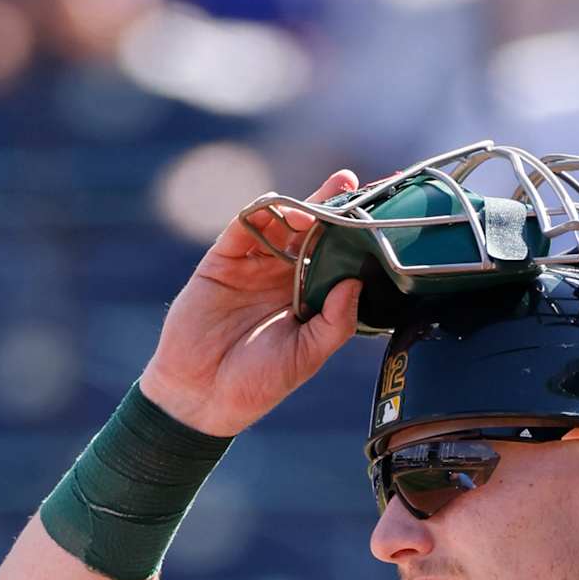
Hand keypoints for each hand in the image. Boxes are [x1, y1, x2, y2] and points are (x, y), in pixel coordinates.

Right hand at [139, 170, 363, 438]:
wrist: (201, 395)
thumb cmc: (258, 384)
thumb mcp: (307, 357)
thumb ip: (335, 324)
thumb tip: (356, 283)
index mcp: (307, 299)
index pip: (335, 259)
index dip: (353, 237)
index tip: (377, 215)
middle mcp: (282, 277)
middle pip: (311, 232)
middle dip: (331, 206)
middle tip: (353, 184)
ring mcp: (252, 266)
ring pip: (279, 224)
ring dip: (301, 206)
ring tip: (323, 198)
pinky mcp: (222, 260)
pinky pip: (242, 228)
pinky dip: (260, 213)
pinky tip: (280, 206)